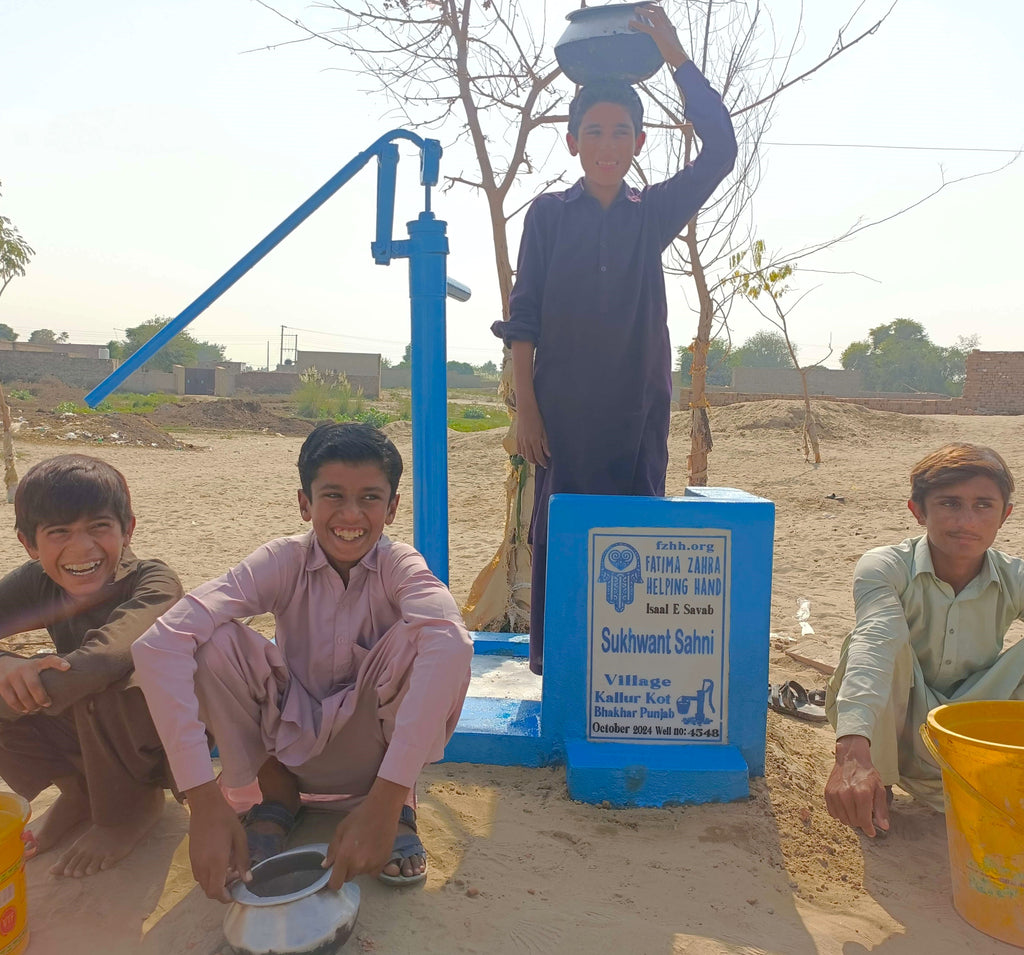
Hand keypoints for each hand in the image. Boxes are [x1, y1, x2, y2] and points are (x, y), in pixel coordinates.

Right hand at [0, 655, 68, 713]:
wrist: (3, 664)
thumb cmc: (27, 668)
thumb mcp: (37, 664)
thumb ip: (48, 670)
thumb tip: (67, 678)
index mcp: (36, 663)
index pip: (49, 660)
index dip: (59, 663)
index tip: (68, 667)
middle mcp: (24, 668)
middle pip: (34, 686)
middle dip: (42, 698)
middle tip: (47, 704)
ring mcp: (12, 676)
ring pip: (23, 696)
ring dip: (31, 706)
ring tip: (36, 709)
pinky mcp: (2, 685)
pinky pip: (12, 700)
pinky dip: (19, 708)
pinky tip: (25, 710)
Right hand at [185, 781, 250, 902]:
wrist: (205, 806)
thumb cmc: (226, 819)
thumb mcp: (240, 838)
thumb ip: (243, 860)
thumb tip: (247, 879)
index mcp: (216, 862)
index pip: (216, 891)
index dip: (225, 898)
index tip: (235, 893)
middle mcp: (202, 865)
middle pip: (208, 891)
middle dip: (221, 891)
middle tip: (234, 880)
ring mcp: (194, 862)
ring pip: (202, 884)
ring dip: (214, 884)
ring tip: (228, 870)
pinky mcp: (191, 857)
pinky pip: (198, 874)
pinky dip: (208, 876)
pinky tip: (218, 863)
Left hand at [323, 778, 407, 889]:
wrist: (383, 810)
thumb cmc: (360, 817)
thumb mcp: (340, 830)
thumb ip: (332, 850)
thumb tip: (326, 865)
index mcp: (345, 857)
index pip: (336, 883)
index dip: (333, 881)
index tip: (334, 874)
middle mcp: (358, 865)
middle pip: (348, 878)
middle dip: (346, 869)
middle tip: (351, 852)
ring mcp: (372, 865)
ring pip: (360, 874)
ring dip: (359, 866)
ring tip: (364, 848)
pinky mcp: (383, 863)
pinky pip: (373, 872)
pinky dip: (371, 866)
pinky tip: (372, 851)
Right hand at [516, 401, 549, 468]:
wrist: (526, 409)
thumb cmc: (538, 418)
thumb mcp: (544, 431)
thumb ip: (546, 443)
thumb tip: (548, 454)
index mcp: (534, 440)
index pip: (538, 456)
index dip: (542, 462)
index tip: (546, 465)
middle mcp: (526, 442)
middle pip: (530, 458)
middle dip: (536, 462)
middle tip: (542, 464)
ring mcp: (521, 440)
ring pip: (524, 455)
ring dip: (530, 459)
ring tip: (535, 459)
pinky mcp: (517, 437)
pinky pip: (519, 450)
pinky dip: (523, 454)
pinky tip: (527, 453)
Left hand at [631, 4, 688, 68]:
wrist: (679, 57)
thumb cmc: (677, 52)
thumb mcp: (675, 39)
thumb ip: (672, 32)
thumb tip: (673, 29)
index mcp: (670, 26)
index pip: (663, 12)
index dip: (656, 8)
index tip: (651, 6)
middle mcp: (667, 25)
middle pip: (658, 10)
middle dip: (649, 6)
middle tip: (642, 7)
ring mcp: (662, 29)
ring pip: (652, 15)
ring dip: (643, 11)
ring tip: (636, 10)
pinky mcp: (657, 35)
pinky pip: (645, 27)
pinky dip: (637, 24)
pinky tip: (631, 23)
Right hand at [824, 735, 889, 836]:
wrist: (851, 759)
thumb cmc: (867, 774)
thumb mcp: (879, 790)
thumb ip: (881, 809)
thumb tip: (884, 827)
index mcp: (862, 793)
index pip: (864, 820)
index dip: (869, 829)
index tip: (871, 832)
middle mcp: (846, 794)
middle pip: (854, 821)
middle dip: (861, 822)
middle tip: (864, 814)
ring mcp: (835, 794)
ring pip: (843, 819)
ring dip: (850, 819)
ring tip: (855, 809)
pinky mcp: (827, 793)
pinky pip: (833, 813)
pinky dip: (840, 814)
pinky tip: (846, 807)